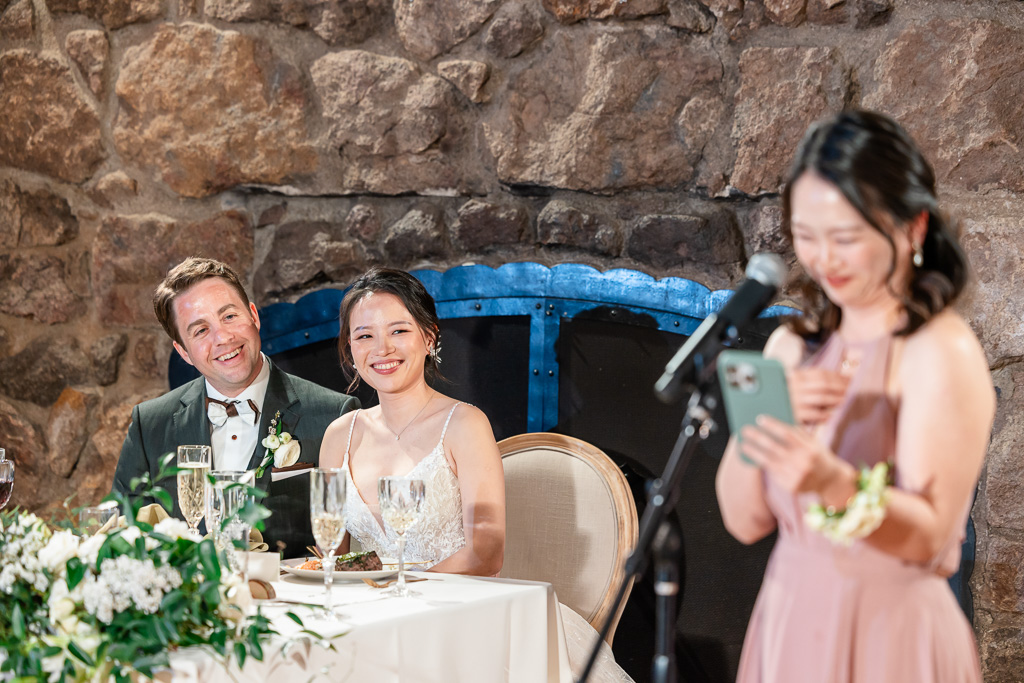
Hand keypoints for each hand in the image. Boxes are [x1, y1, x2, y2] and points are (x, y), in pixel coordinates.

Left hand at [739, 415, 855, 502]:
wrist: (830, 481)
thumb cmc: (817, 456)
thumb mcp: (813, 443)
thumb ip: (797, 432)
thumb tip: (775, 420)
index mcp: (810, 449)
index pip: (788, 434)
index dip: (773, 425)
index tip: (760, 418)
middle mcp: (804, 463)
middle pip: (775, 448)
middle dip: (758, 438)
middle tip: (745, 430)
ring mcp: (797, 477)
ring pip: (770, 462)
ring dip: (754, 452)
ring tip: (744, 445)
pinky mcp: (791, 487)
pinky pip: (773, 473)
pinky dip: (762, 464)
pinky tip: (753, 458)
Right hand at [786, 368, 848, 425]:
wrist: (762, 407)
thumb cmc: (781, 395)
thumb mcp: (791, 382)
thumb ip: (808, 378)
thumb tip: (836, 376)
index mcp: (794, 376)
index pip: (820, 373)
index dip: (837, 376)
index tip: (848, 379)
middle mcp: (794, 387)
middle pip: (824, 385)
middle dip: (840, 387)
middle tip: (849, 390)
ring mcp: (794, 400)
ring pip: (821, 398)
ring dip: (835, 400)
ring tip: (842, 401)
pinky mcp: (794, 414)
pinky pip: (814, 414)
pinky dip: (824, 415)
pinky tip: (830, 415)